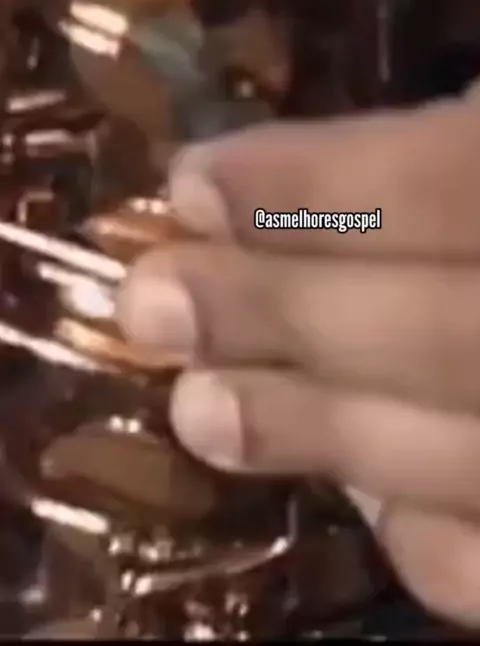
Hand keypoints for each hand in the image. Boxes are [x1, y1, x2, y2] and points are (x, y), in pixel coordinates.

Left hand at [117, 89, 479, 626]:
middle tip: (152, 301)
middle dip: (288, 316)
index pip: (463, 183)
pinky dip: (434, 543)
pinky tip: (360, 496)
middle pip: (453, 332)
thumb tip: (349, 160)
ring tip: (198, 409)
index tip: (194, 180)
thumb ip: (460, 153)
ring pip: (476, 462)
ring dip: (327, 434)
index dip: (323, 186)